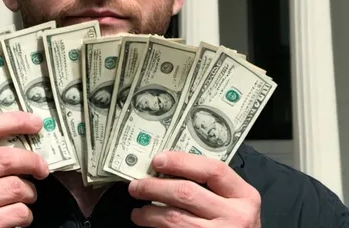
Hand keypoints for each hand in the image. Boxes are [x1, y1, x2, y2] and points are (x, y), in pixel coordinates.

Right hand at [0, 112, 47, 227]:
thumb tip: (1, 129)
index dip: (13, 121)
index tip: (33, 122)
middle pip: (5, 159)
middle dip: (33, 159)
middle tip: (41, 164)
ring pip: (15, 188)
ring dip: (29, 190)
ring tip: (27, 191)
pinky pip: (14, 215)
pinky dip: (24, 212)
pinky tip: (19, 211)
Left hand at [128, 151, 260, 226]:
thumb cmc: (235, 224)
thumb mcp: (233, 201)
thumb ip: (211, 184)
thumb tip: (168, 166)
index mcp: (244, 196)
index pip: (212, 169)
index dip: (182, 162)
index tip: (158, 159)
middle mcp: (236, 217)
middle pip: (186, 193)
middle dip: (154, 187)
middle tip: (136, 185)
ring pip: (175, 218)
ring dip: (150, 212)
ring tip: (138, 210)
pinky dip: (156, 227)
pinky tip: (148, 224)